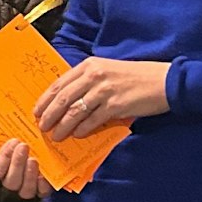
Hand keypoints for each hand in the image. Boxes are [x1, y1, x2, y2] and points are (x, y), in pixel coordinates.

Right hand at [0, 139, 52, 199]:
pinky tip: (44, 175)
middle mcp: (11, 183)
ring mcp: (25, 189)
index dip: (4, 158)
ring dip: (29, 174)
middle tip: (24, 147)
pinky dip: (43, 184)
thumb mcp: (12, 142)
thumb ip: (10, 141)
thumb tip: (13, 134)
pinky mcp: (40, 191)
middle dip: (17, 163)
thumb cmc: (19, 146)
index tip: (14, 142)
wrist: (35, 153)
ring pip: (25, 190)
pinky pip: (41, 192)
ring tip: (33, 160)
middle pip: (10, 182)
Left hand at [34, 57, 170, 141]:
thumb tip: (66, 101)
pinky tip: (78, 135)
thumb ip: (87, 81)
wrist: (165, 81)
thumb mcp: (107, 71)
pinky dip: (83, 129)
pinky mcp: (116, 105)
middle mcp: (94, 75)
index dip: (45, 100)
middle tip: (42, 127)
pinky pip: (92, 120)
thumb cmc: (135, 77)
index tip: (36, 111)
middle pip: (63, 98)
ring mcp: (105, 90)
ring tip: (56, 135)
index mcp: (89, 65)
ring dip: (63, 126)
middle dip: (49, 115)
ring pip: (74, 111)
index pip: (59, 84)